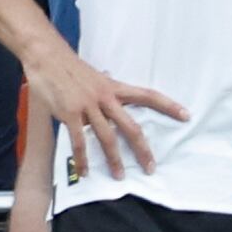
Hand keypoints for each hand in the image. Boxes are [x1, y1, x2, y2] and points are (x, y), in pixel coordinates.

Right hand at [24, 40, 186, 179]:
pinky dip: (83, 159)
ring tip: (120, 175)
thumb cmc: (68, 65)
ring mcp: (88, 106)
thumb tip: (110, 92)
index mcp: (113, 87)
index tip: (186, 115)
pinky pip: (80, 141)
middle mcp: (105, 98)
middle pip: (131, 127)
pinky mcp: (70, 113)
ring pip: (107, 138)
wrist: (45, 56)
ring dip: (115, 160)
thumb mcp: (93, 75)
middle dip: (142, 149)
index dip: (167, 105)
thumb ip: (103, 87)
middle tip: (150, 167)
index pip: (147, 95)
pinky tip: (85, 171)